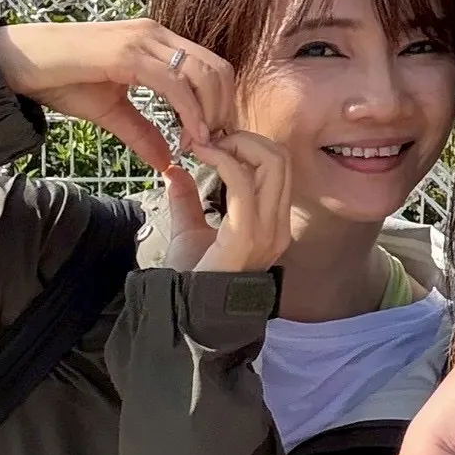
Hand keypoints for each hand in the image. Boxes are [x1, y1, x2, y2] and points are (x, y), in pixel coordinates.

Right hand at [0, 19, 232, 173]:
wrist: (17, 63)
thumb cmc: (61, 80)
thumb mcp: (110, 111)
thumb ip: (141, 132)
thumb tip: (167, 162)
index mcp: (157, 42)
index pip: (212, 68)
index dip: (221, 104)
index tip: (213, 139)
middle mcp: (156, 34)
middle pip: (217, 70)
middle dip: (223, 110)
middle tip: (213, 145)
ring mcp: (144, 39)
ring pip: (202, 74)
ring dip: (210, 113)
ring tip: (200, 144)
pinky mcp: (128, 52)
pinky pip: (173, 83)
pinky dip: (189, 112)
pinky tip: (187, 136)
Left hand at [185, 135, 291, 273]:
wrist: (185, 314)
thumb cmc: (192, 279)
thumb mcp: (190, 232)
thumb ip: (187, 201)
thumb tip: (174, 171)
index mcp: (271, 224)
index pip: (278, 168)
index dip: (250, 146)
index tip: (215, 143)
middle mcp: (277, 225)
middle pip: (280, 159)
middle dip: (246, 139)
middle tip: (212, 140)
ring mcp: (268, 230)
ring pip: (271, 163)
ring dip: (236, 145)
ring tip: (206, 146)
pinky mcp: (247, 233)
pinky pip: (242, 181)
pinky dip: (222, 159)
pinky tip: (201, 155)